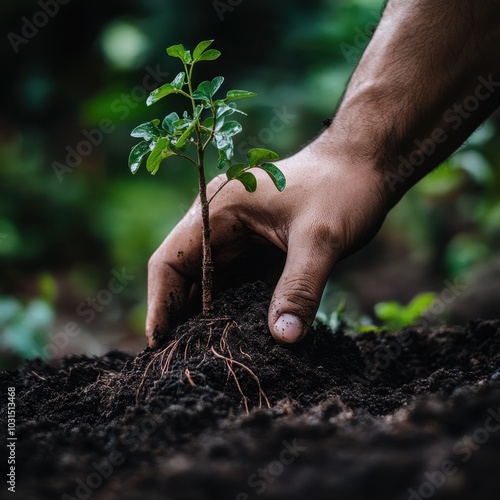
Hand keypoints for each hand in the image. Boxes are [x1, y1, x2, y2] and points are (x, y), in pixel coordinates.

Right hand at [145, 141, 388, 346]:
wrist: (364, 166)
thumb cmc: (341, 189)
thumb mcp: (322, 238)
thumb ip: (300, 287)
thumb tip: (283, 339)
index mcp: (217, 209)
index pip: (169, 261)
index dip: (159, 304)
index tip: (159, 346)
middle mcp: (217, 223)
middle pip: (183, 277)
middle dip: (179, 318)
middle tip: (181, 363)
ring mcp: (235, 236)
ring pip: (205, 284)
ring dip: (202, 318)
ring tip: (202, 358)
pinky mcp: (254, 248)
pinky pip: (230, 284)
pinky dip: (227, 310)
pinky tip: (232, 337)